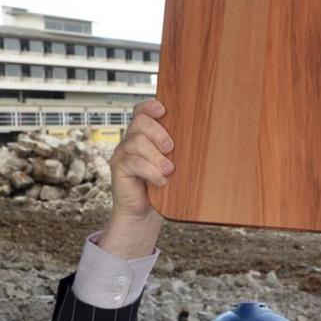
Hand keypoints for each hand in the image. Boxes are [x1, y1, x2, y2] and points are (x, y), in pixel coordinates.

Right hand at [98, 99, 173, 258]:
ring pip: (137, 142)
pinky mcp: (118, 168)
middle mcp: (131, 140)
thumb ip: (177, 151)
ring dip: (156, 156)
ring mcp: (123, 153)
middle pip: (140, 122)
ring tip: (169, 170)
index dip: (150, 107)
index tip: (163, 111)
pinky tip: (161, 181)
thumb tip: (202, 139)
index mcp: (144, 135)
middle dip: (158, 132)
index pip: (142, 111)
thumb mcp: (172, 164)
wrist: (143, 213)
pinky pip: (133, 162)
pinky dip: (150, 171)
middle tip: (171, 148)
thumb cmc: (161, 188)